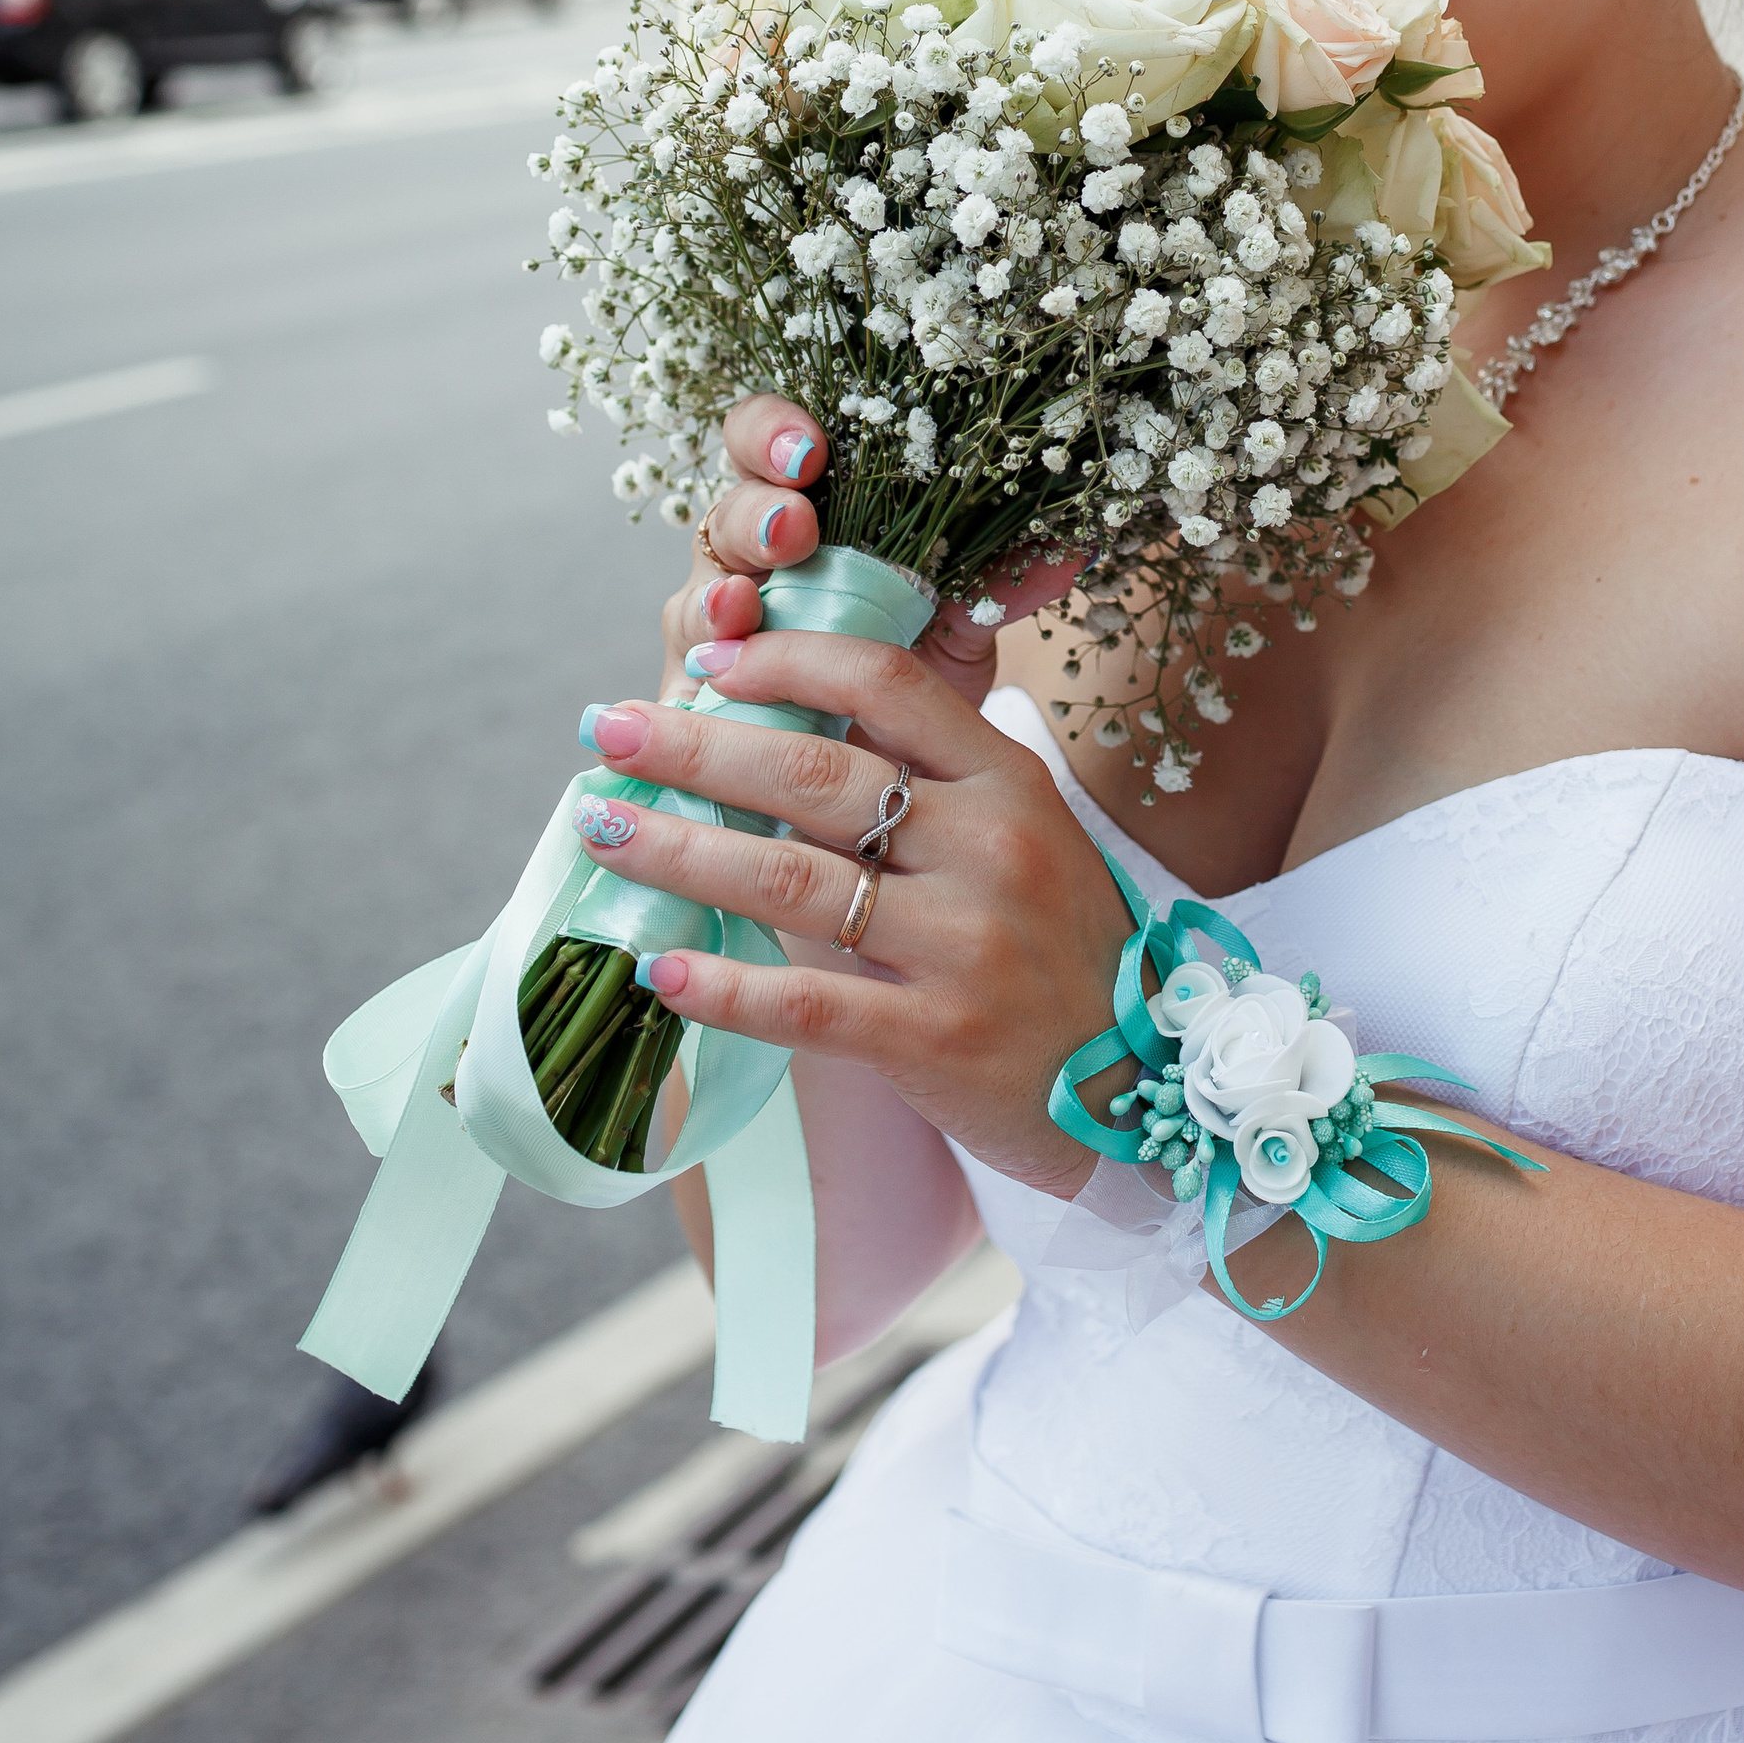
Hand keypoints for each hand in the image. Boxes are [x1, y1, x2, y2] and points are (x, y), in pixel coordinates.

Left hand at [575, 628, 1135, 1193]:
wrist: (1143, 1083)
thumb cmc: (1058, 948)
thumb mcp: (1024, 837)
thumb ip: (929, 785)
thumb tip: (783, 733)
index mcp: (1010, 781)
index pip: (886, 684)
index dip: (786, 660)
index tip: (703, 659)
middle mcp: (990, 849)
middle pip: (814, 774)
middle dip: (692, 745)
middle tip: (606, 731)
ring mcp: (965, 945)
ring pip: (792, 880)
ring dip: (679, 848)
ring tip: (600, 828)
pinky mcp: (936, 1038)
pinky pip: (807, 1004)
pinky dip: (725, 988)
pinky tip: (659, 968)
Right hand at [661, 393, 1083, 711]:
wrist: (887, 795)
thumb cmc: (911, 688)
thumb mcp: (958, 632)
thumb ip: (994, 586)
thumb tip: (1072, 550)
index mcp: (807, 522)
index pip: (768, 446)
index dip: (774, 433)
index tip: (813, 447)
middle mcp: (749, 570)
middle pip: (726, 515)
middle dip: (754, 513)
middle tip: (793, 528)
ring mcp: (712, 642)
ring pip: (697, 602)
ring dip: (717, 600)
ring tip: (742, 605)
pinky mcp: (695, 717)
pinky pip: (682, 698)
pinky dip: (694, 695)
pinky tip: (709, 695)